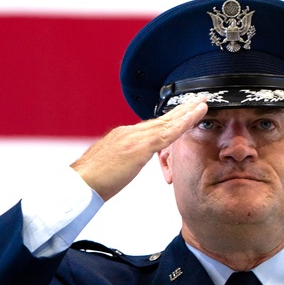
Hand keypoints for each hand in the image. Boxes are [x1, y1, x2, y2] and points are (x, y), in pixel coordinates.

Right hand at [70, 101, 207, 200]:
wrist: (79, 183)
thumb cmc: (90, 181)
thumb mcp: (109, 167)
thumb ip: (121, 161)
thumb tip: (127, 162)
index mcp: (121, 136)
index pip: (151, 126)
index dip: (168, 119)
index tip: (181, 113)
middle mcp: (128, 132)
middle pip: (161, 119)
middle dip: (181, 110)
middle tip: (198, 101)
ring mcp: (134, 137)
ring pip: (167, 122)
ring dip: (187, 112)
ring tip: (203, 104)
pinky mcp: (139, 147)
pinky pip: (168, 133)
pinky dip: (184, 123)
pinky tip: (196, 117)